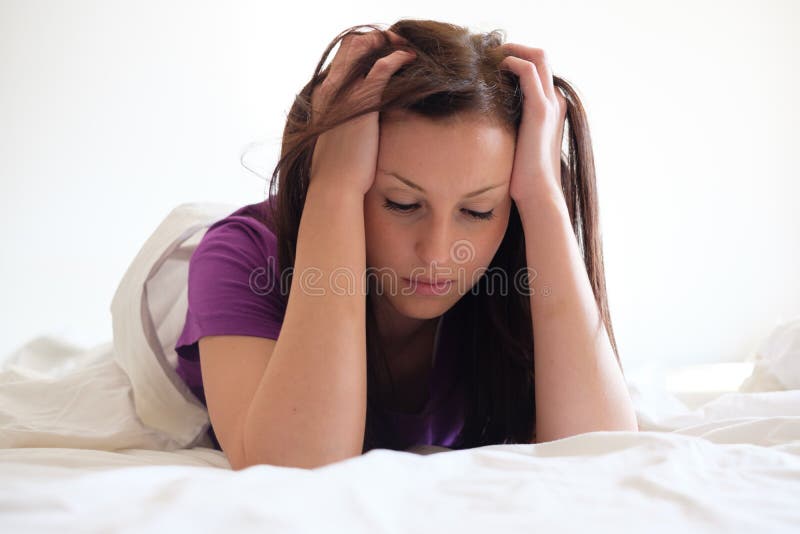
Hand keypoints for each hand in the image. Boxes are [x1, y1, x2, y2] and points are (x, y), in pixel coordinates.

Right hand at [309, 30, 415, 195]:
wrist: (334, 185)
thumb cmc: (338, 170)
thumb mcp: (336, 140)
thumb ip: (344, 124)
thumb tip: (356, 128)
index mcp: (324, 95)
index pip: (341, 57)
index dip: (363, 49)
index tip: (382, 54)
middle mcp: (332, 88)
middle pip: (351, 44)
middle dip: (377, 39)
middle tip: (398, 45)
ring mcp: (346, 92)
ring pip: (365, 47)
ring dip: (388, 43)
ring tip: (407, 49)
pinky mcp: (363, 101)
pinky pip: (382, 67)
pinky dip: (398, 57)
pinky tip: (411, 59)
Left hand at [498, 44, 567, 206]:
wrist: (537, 193)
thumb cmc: (523, 176)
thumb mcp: (515, 144)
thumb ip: (509, 128)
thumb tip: (485, 123)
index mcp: (551, 108)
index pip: (538, 69)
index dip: (516, 59)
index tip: (491, 63)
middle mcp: (554, 101)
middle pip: (540, 56)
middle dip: (514, 48)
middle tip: (488, 53)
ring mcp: (550, 103)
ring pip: (538, 56)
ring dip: (512, 50)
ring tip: (489, 55)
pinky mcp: (540, 110)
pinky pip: (528, 70)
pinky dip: (511, 61)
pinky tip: (494, 68)